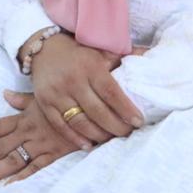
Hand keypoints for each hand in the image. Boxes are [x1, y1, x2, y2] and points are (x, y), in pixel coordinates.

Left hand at [0, 91, 80, 187]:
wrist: (91, 111)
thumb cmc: (66, 103)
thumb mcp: (42, 97)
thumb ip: (22, 100)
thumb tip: (4, 95)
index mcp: (23, 118)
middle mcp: (28, 132)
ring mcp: (40, 145)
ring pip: (13, 161)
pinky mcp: (53, 155)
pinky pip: (35, 168)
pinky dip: (21, 177)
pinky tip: (8, 186)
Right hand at [27, 33, 143, 148]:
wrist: (43, 48)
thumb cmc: (79, 52)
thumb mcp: (100, 50)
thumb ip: (123, 55)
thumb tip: (149, 55)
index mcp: (89, 66)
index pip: (111, 92)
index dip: (125, 109)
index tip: (138, 122)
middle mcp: (72, 80)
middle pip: (97, 111)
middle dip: (115, 127)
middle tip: (128, 133)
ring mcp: (56, 93)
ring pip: (79, 122)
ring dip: (98, 135)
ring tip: (110, 138)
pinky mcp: (44, 102)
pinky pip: (61, 126)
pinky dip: (75, 138)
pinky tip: (88, 144)